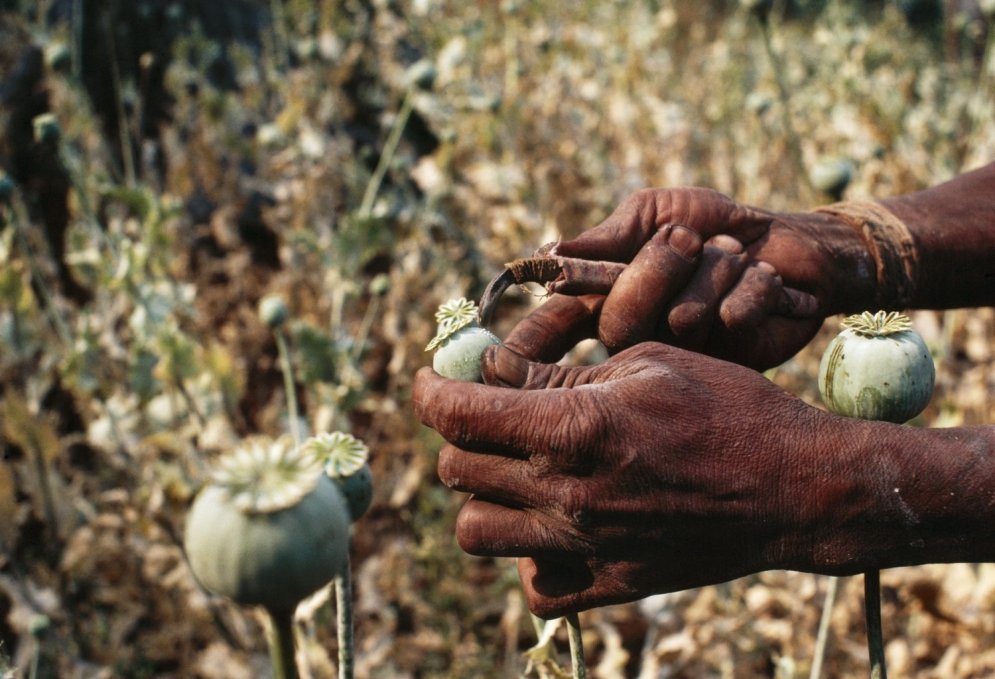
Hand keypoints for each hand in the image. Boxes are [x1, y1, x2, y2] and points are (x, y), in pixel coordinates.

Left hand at [414, 342, 858, 616]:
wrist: (795, 488)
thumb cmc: (728, 409)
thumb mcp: (644, 365)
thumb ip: (558, 374)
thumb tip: (492, 370)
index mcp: (571, 430)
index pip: (457, 415)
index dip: (429, 391)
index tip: (431, 379)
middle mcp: (565, 495)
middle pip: (457, 471)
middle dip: (460, 434)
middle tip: (489, 415)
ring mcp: (585, 547)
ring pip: (477, 533)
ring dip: (483, 497)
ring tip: (517, 471)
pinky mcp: (609, 584)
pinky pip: (534, 583)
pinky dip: (528, 554)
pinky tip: (554, 522)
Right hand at [511, 187, 873, 368]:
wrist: (792, 244)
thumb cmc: (715, 224)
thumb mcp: (658, 211)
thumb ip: (611, 235)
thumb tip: (550, 253)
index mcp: (607, 298)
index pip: (555, 327)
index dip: (527, 344)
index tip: (498, 360)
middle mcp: (636, 336)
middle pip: (617, 323)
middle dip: (655, 270)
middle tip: (689, 238)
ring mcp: (682, 356)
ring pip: (679, 320)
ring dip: (714, 269)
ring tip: (734, 257)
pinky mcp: (731, 363)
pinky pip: (731, 321)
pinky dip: (753, 285)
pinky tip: (763, 284)